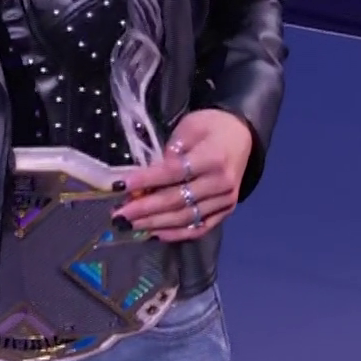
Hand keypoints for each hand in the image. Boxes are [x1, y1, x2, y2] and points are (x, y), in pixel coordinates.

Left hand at [118, 110, 254, 241]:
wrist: (241, 136)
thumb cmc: (211, 127)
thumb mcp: (189, 127)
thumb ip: (171, 150)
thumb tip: (150, 175)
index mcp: (213, 158)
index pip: (174, 173)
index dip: (147, 180)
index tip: (122, 185)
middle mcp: (221, 183)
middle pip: (177, 200)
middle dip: (145, 208)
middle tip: (119, 214)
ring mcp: (225, 201)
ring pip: (186, 217)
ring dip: (156, 223)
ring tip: (130, 224)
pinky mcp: (226, 211)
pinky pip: (199, 228)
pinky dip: (176, 233)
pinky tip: (155, 233)